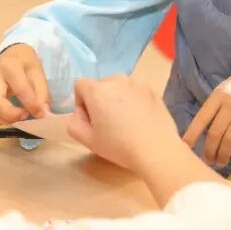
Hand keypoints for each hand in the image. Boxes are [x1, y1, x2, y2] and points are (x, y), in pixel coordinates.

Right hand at [0, 45, 49, 123]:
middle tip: (25, 117)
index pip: (19, 88)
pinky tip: (8, 119)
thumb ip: (42, 92)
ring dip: (4, 120)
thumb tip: (42, 112)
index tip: (41, 114)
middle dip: (11, 115)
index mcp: (9, 66)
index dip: (31, 104)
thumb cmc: (25, 64)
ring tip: (18, 119)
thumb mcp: (38, 72)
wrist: (11, 57)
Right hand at [66, 75, 187, 175]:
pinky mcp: (152, 90)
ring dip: (117, 100)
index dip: (81, 103)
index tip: (91, 120)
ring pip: (119, 89)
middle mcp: (116, 80)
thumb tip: (80, 113)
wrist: (156, 149)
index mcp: (97, 90)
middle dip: (100, 101)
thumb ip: (74, 123)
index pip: (80, 86)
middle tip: (109, 125)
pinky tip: (140, 121)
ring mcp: (136, 83)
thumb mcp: (87, 140)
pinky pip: (135, 93)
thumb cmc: (118, 146)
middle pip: (100, 86)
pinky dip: (133, 102)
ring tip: (126, 123)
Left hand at [182, 61, 230, 165]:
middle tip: (208, 161)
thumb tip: (205, 128)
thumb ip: (216, 105)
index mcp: (218, 96)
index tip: (185, 147)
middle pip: (215, 134)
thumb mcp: (226, 88)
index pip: (201, 119)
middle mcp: (230, 105)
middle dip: (209, 151)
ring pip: (229, 140)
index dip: (192, 135)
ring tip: (221, 162)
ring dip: (224, 154)